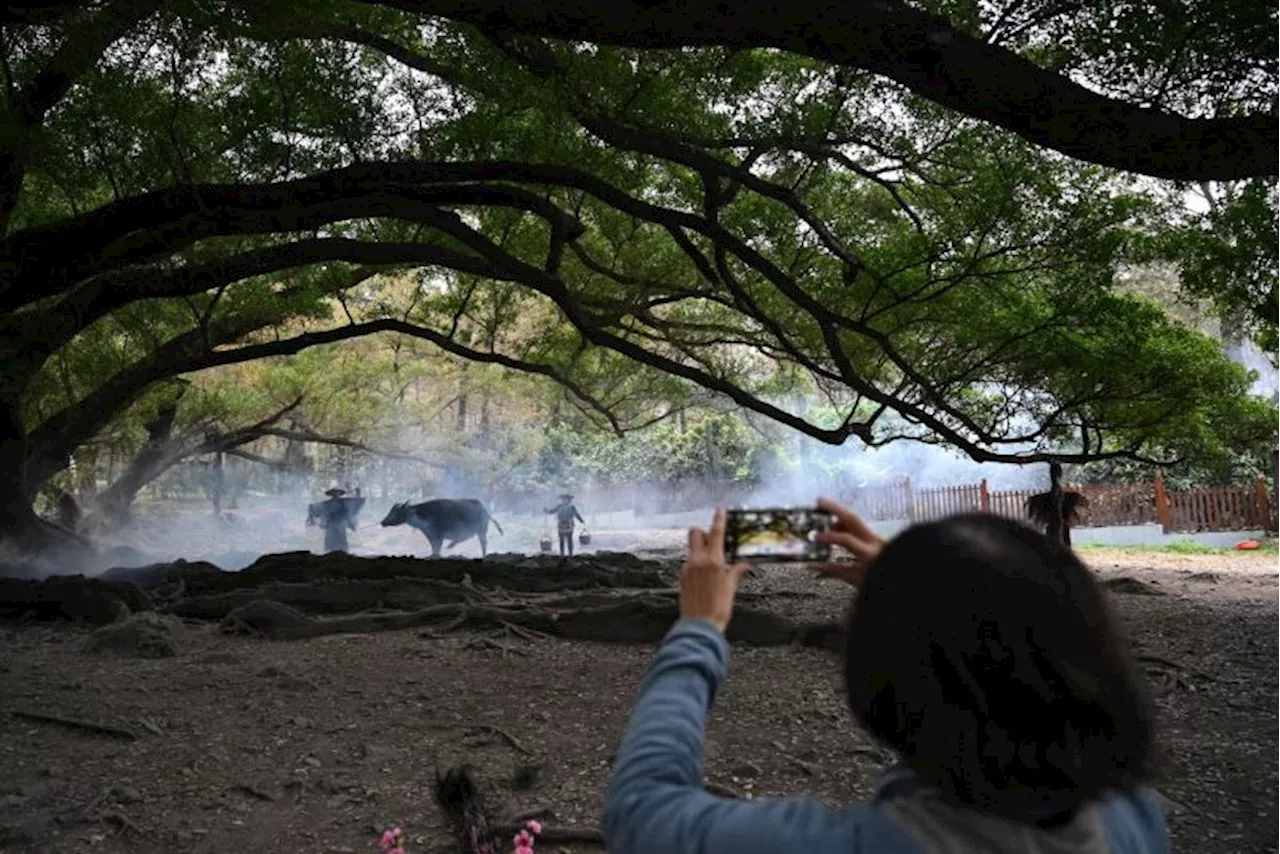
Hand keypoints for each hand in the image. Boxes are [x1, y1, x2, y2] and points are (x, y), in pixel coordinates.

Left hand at [680, 508, 750, 633]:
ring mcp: (687, 568)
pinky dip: (696, 564)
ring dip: (701, 550)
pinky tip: (704, 577)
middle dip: (703, 532)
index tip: (720, 510)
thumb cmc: (718, 608)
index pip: (716, 533)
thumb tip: (744, 565)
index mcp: (713, 561)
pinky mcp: (682, 577)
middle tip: (713, 540)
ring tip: (712, 565)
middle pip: (695, 533)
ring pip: (692, 548)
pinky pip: (689, 563)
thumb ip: (736, 572)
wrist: (700, 625)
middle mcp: (698, 561)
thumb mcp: (731, 588)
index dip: (718, 519)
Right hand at [811, 497, 883, 587]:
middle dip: (835, 508)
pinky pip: (858, 526)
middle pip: (852, 519)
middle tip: (819, 501)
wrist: (897, 575)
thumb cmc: (877, 580)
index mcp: (868, 553)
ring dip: (839, 515)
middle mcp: (873, 541)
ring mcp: (876, 538)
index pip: (846, 539)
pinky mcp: (877, 538)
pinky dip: (845, 524)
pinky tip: (836, 525)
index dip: (829, 537)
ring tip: (824, 513)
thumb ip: (834, 571)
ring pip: (856, 520)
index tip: (815, 537)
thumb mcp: (855, 579)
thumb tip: (813, 566)